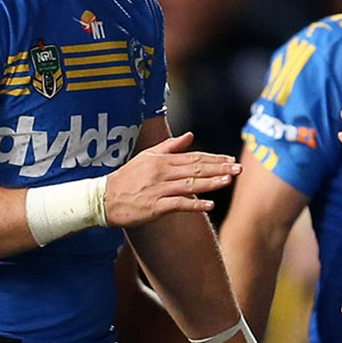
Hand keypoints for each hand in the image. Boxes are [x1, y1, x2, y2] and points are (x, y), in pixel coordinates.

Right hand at [104, 133, 239, 226]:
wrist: (103, 198)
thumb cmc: (127, 177)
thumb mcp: (147, 156)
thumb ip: (170, 146)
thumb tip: (190, 135)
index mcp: (162, 160)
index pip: (193, 157)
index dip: (213, 158)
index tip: (230, 159)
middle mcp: (162, 173)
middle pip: (195, 169)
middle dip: (219, 168)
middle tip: (238, 168)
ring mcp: (159, 189)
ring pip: (190, 184)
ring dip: (211, 183)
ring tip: (228, 181)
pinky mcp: (155, 206)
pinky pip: (178, 204)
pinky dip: (194, 204)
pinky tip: (209, 205)